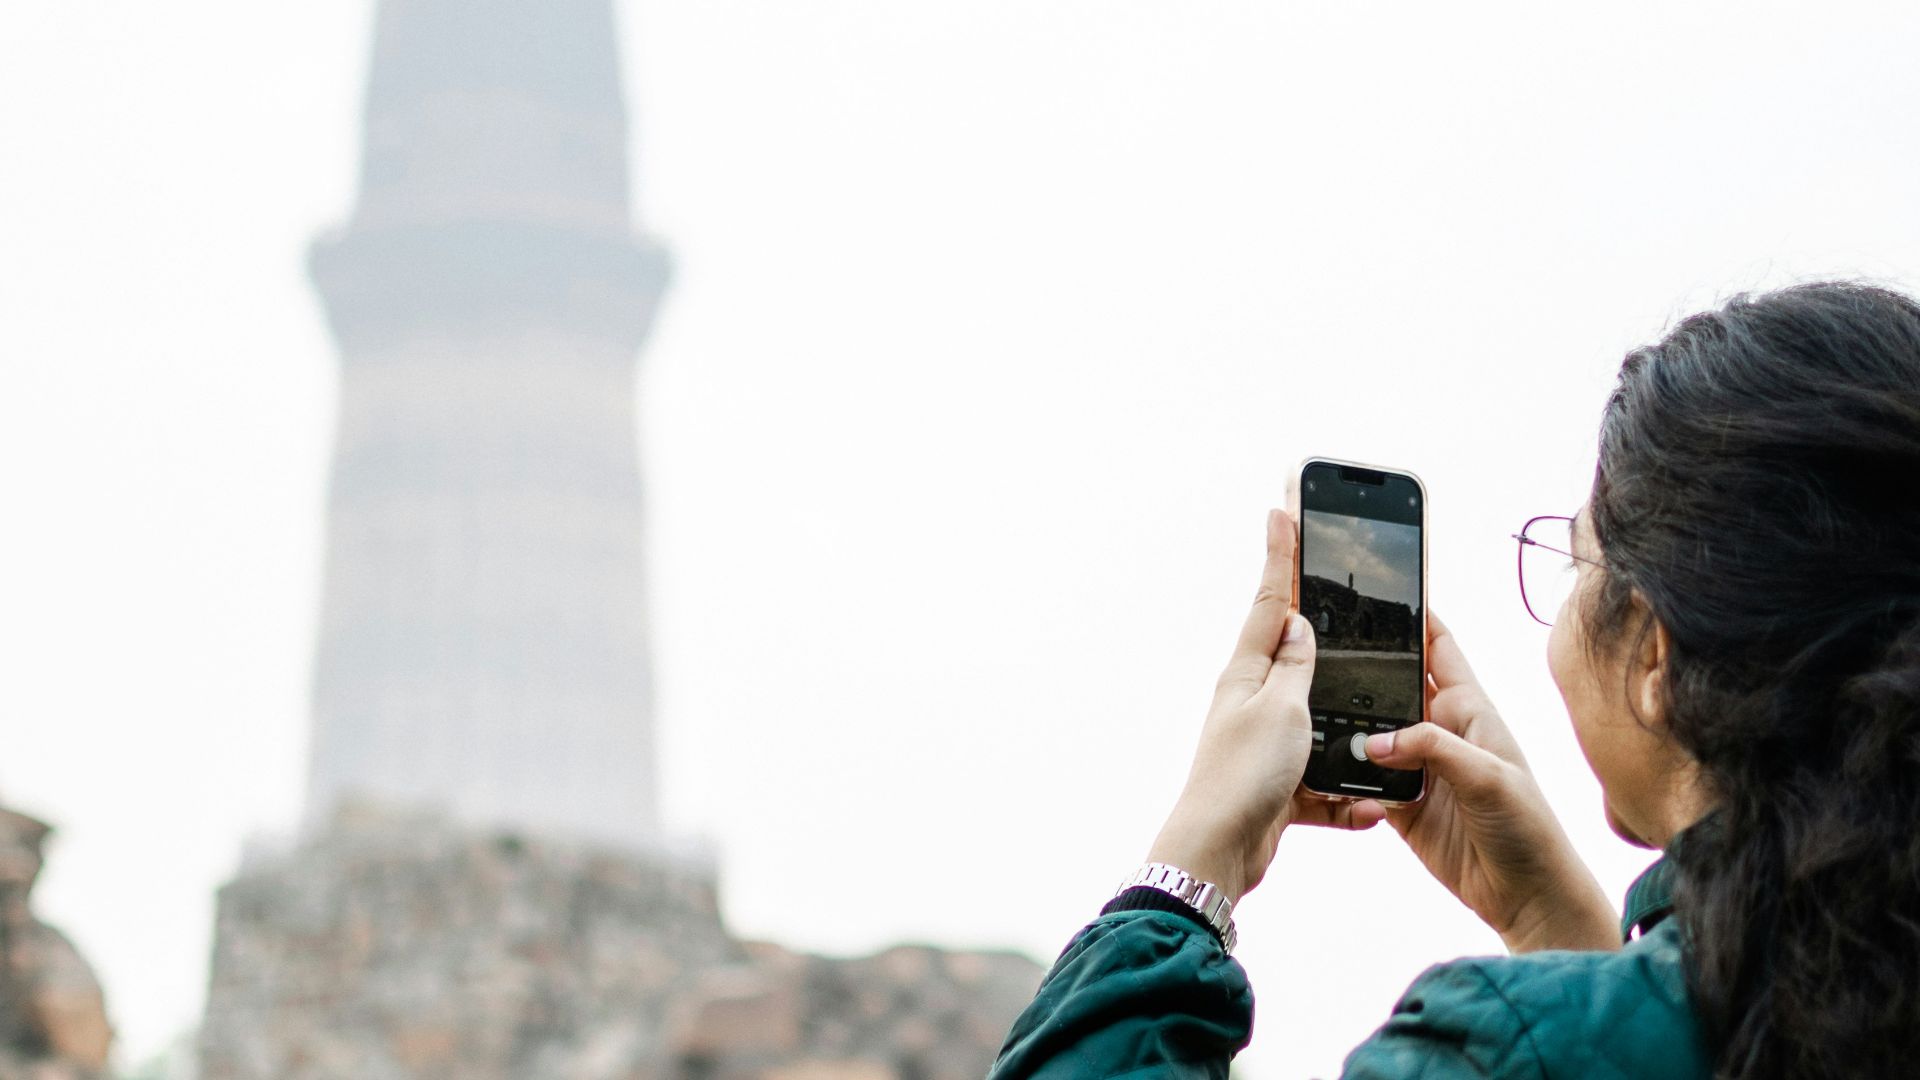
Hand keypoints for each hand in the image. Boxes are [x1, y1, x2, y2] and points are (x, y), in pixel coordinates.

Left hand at [1145, 509, 1360, 903]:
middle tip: (1335, 578)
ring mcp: (1268, 742)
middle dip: (1321, 626)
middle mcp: (1256, 701)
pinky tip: (1369, 809)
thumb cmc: (1244, 775)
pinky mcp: (1282, 785)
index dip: (1282, 553)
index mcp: (1249, 672)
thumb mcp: (1281, 707)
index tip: (1282, 506)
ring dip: (1349, 729)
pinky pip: (1328, 784)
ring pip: (1322, 720)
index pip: (1273, 599)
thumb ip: (1297, 665)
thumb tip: (1300, 624)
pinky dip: (1349, 798)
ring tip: (1379, 722)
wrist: (1220, 851)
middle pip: (1297, 653)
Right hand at [1332, 615, 1618, 952]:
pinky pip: (1363, 780)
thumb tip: (1376, 742)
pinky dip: (1344, 776)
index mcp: (1470, 710)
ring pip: (1372, 733)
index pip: (1440, 649)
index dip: (1417, 618)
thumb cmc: (1528, 827)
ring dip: (1348, 726)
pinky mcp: (1401, 805)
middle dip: (1365, 669)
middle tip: (1324, 649)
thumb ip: (1433, 748)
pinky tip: (1324, 767)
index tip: (1384, 591)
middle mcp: (1441, 732)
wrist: (1527, 895)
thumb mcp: (1490, 776)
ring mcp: (1418, 769)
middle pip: (1394, 687)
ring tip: (1313, 707)